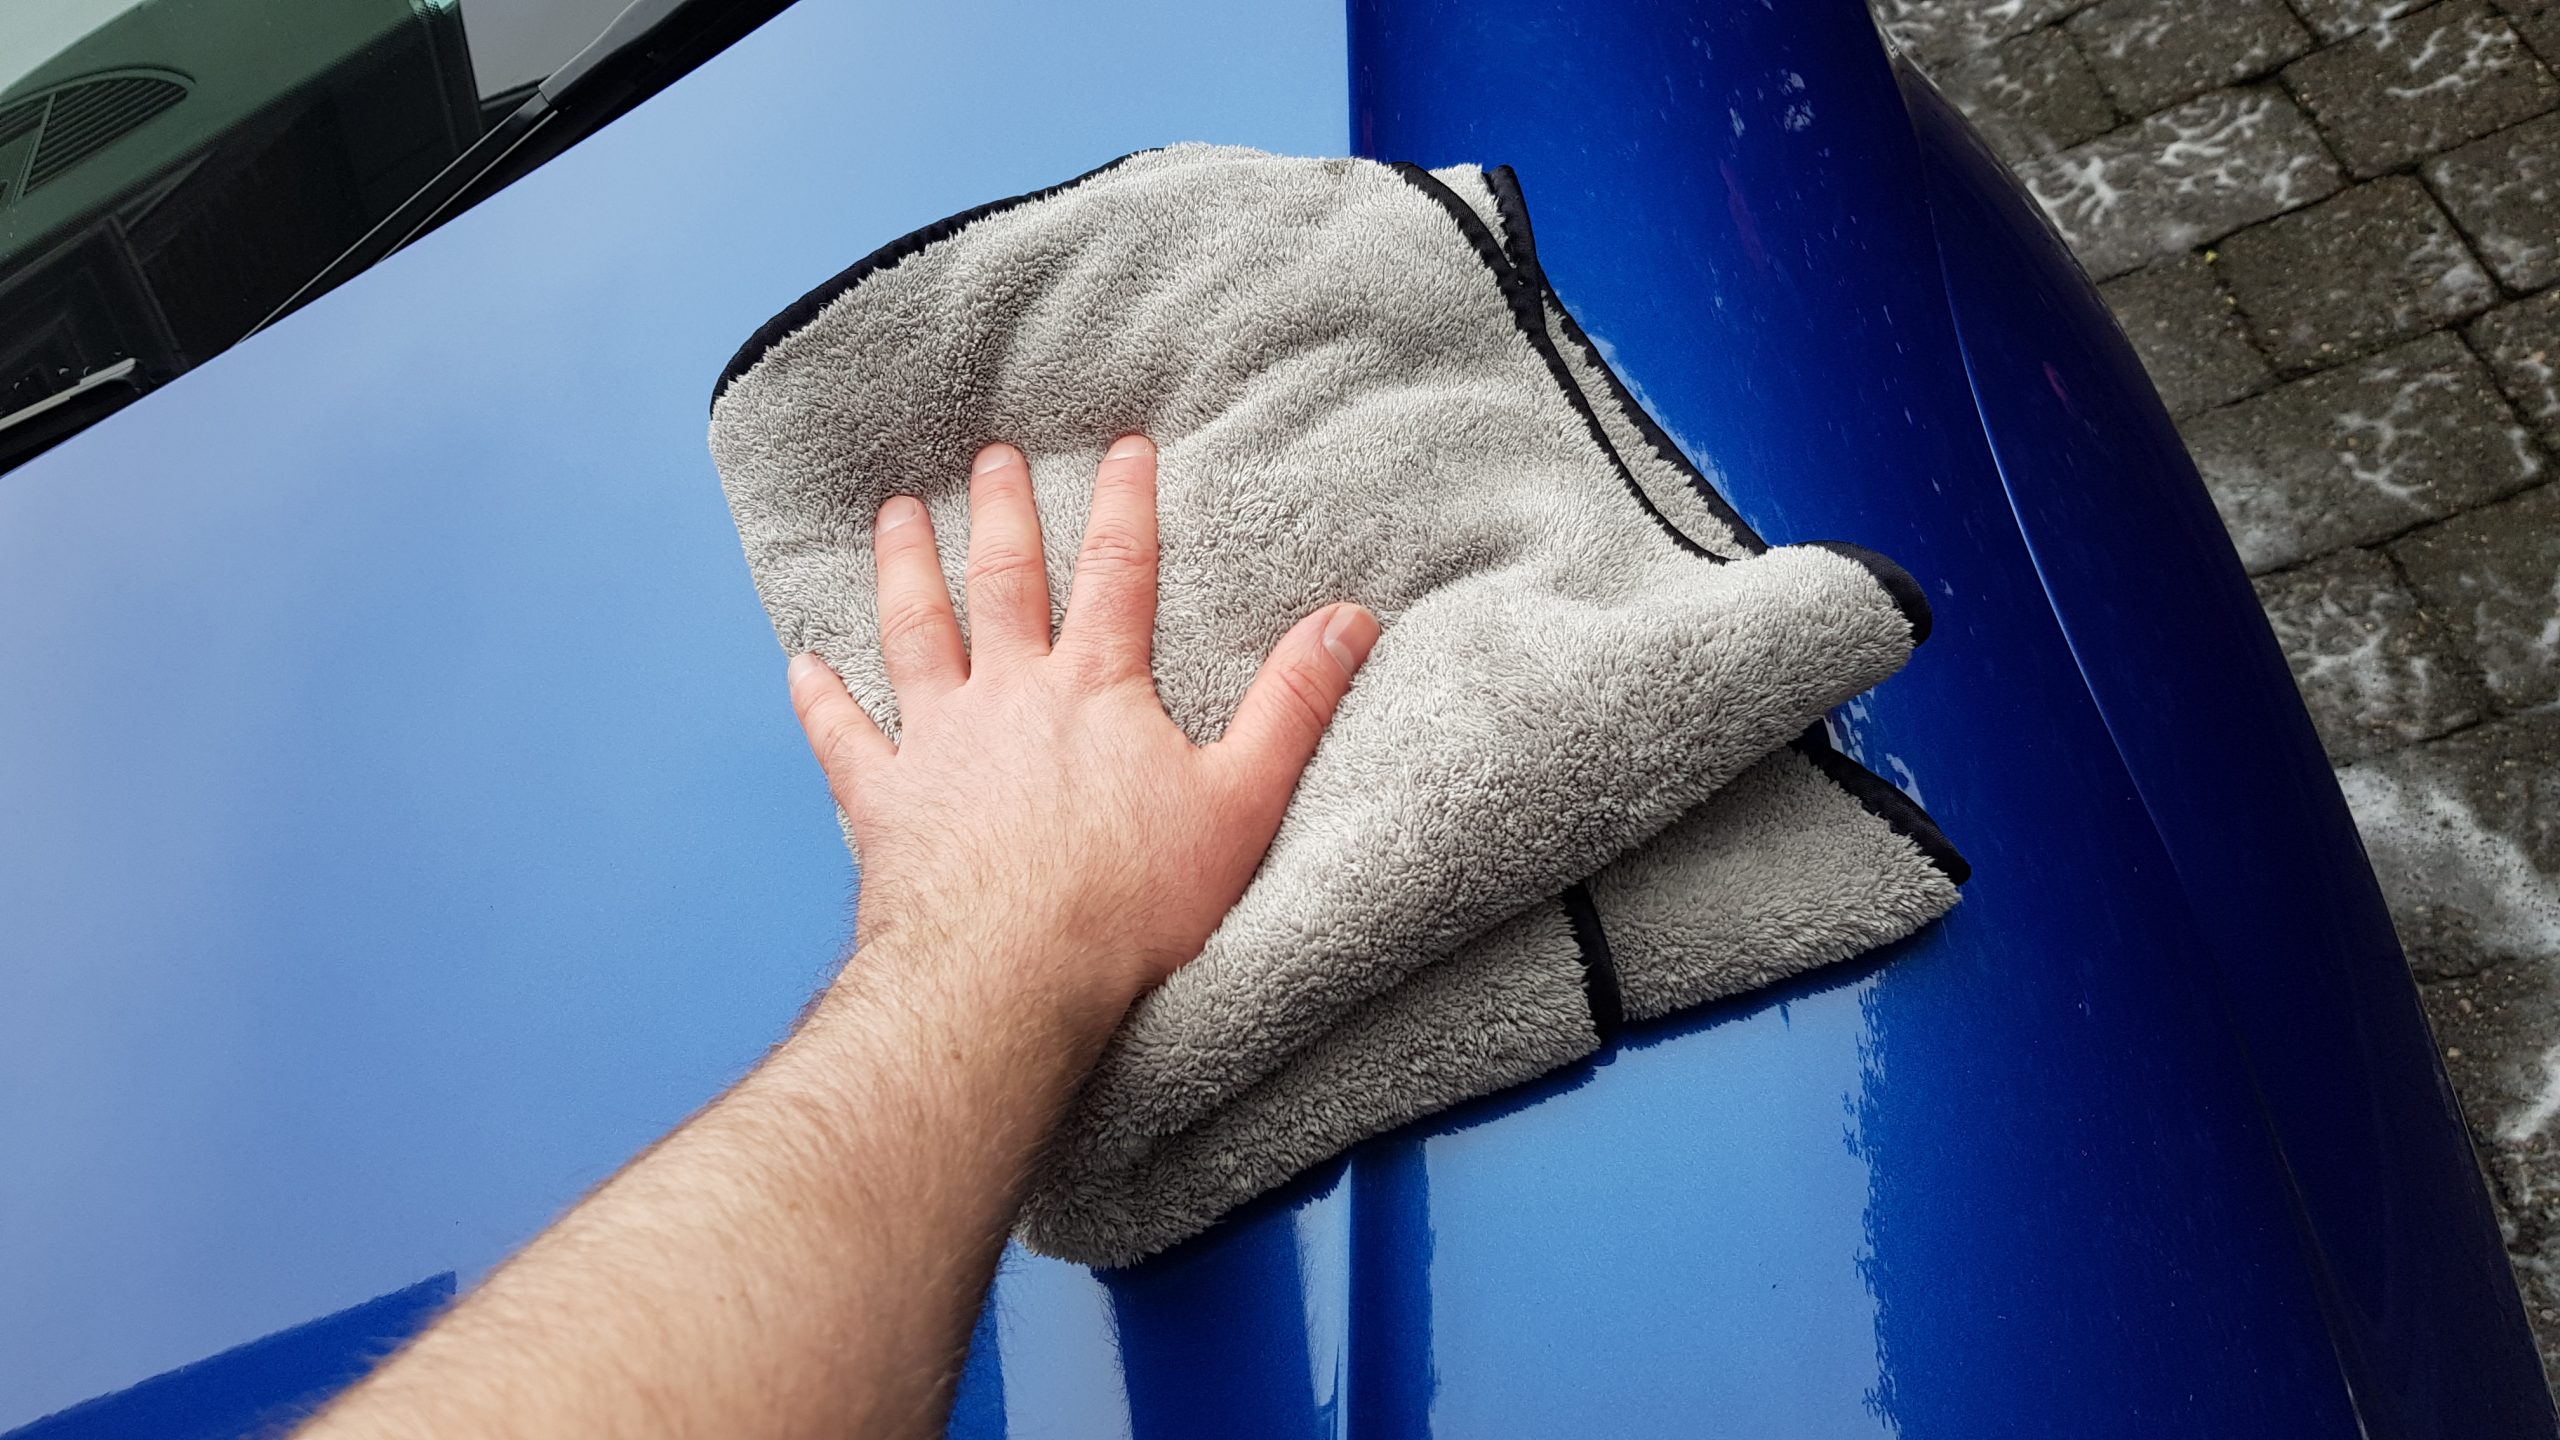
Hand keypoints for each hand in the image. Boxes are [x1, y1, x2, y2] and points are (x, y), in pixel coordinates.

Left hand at [787, 435, 1379, 1029]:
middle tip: (992, 456)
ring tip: (896, 517)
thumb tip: (1351, 621)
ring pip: (916, 633)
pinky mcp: (886, 802)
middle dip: (1002, 513)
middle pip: (1005, 583)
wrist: (1012, 974)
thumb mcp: (1241, 801)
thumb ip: (1293, 705)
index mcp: (1097, 688)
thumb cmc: (1132, 901)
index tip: (1125, 447)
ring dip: (904, 570)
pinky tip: (801, 666)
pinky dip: (821, 700)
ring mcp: (939, 743)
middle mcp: (1010, 695)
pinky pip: (845, 739)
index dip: (1125, 503)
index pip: (1118, 571)